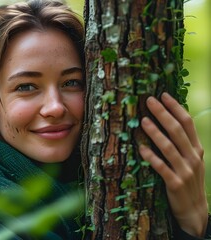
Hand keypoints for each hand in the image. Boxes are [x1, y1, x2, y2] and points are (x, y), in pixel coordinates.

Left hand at [139, 92, 207, 236]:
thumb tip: (168, 120)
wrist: (194, 210)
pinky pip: (162, 168)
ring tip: (143, 120)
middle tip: (149, 100)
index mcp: (197, 148)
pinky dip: (152, 158)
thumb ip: (183, 142)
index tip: (163, 94)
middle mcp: (193, 157)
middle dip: (163, 114)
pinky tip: (141, 149)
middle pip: (177, 131)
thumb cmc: (188, 180)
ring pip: (169, 148)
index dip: (175, 107)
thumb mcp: (191, 159)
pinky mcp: (175, 184)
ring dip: (155, 133)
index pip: (187, 123)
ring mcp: (185, 171)